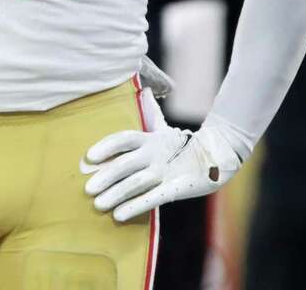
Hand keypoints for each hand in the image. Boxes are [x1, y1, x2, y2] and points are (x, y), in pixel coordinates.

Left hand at [81, 90, 240, 221]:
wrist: (217, 156)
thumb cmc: (181, 144)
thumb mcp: (164, 128)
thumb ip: (150, 112)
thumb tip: (143, 89)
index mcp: (150, 139)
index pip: (123, 139)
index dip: (105, 146)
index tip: (89, 157)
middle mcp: (155, 154)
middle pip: (125, 164)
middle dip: (105, 177)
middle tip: (87, 189)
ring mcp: (165, 171)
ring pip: (136, 183)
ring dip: (115, 194)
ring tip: (98, 205)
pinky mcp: (175, 188)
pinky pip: (152, 199)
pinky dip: (134, 207)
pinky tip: (118, 216)